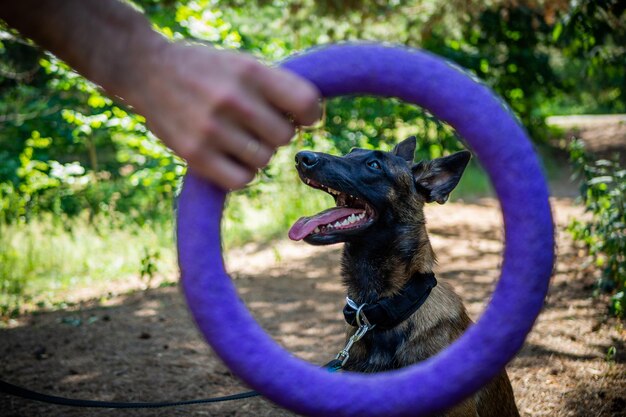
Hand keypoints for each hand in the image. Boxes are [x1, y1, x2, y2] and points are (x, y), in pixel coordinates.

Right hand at [127, 42, 321, 189]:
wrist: (146, 70)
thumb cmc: (205, 70)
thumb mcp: (242, 64)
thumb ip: (275, 88)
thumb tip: (310, 119)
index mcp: (250, 72)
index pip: (305, 103)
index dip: (309, 114)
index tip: (301, 117)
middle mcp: (232, 99)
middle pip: (284, 137)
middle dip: (276, 133)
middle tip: (257, 125)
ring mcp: (212, 129)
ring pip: (264, 160)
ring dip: (257, 153)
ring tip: (237, 137)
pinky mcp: (195, 154)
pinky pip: (242, 180)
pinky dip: (242, 173)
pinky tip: (230, 157)